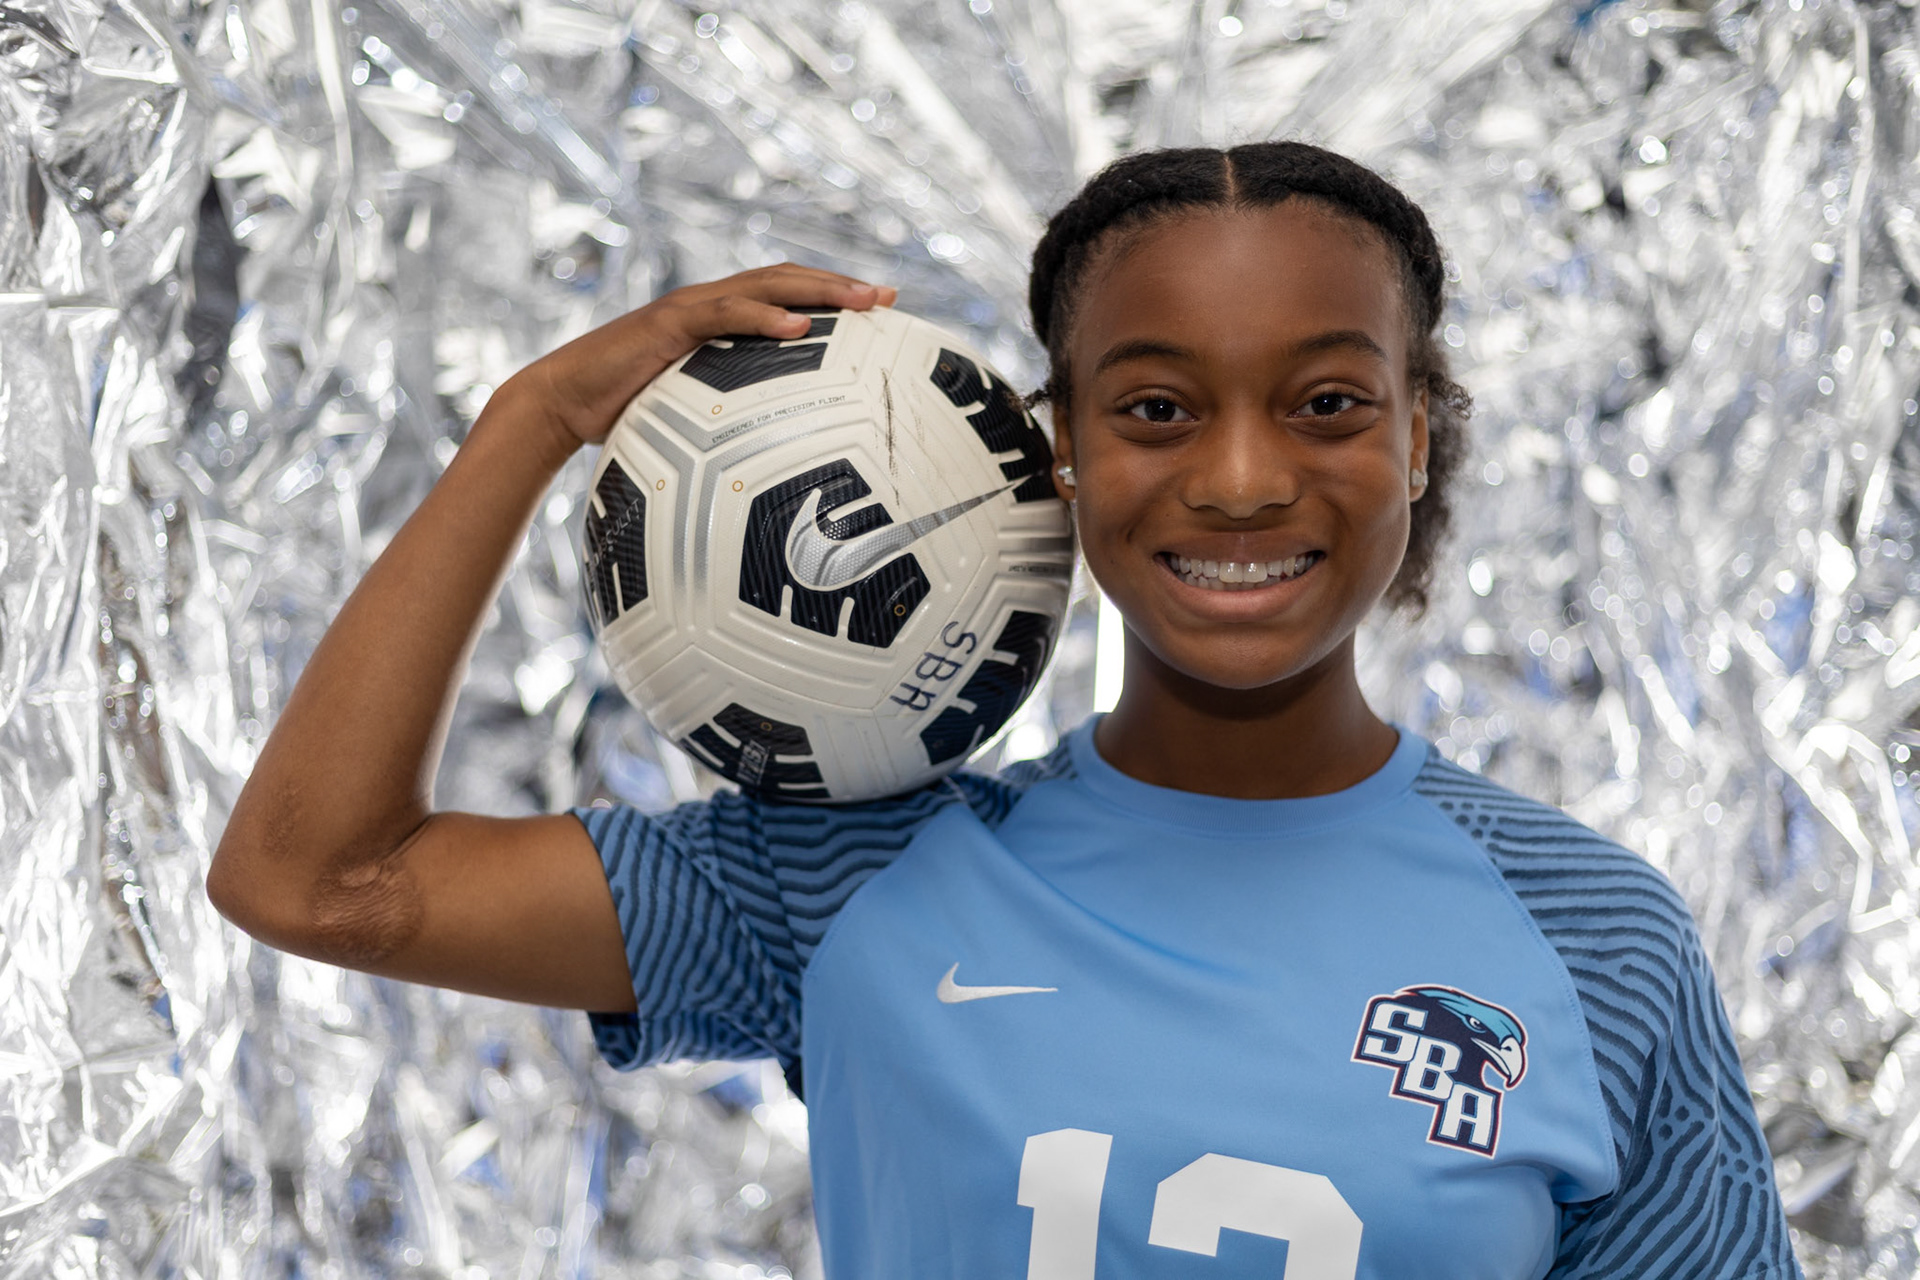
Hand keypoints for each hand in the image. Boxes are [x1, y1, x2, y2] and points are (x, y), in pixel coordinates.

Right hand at [508, 265, 897, 454]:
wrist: (564, 403)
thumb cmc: (628, 414)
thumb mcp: (694, 415)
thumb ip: (733, 417)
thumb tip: (777, 458)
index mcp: (723, 322)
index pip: (788, 296)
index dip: (835, 298)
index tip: (884, 310)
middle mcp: (712, 305)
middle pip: (788, 280)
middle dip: (841, 285)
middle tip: (889, 299)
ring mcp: (690, 309)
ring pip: (765, 286)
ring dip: (818, 290)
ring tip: (861, 302)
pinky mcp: (668, 324)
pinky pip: (724, 315)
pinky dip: (763, 316)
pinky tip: (799, 327)